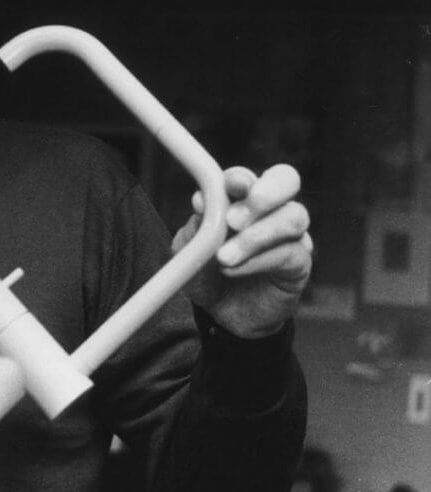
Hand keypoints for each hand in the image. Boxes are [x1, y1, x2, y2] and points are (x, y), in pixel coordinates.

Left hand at [172, 164, 312, 338]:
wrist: (220, 314)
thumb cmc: (206, 273)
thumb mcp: (190, 248)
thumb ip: (197, 223)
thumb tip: (202, 199)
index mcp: (240, 198)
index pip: (249, 177)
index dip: (240, 178)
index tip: (227, 188)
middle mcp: (270, 210)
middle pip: (287, 180)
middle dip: (265, 193)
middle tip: (234, 219)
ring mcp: (290, 235)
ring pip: (292, 217)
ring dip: (255, 236)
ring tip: (223, 257)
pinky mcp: (299, 262)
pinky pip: (290, 252)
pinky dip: (257, 261)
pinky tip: (232, 270)